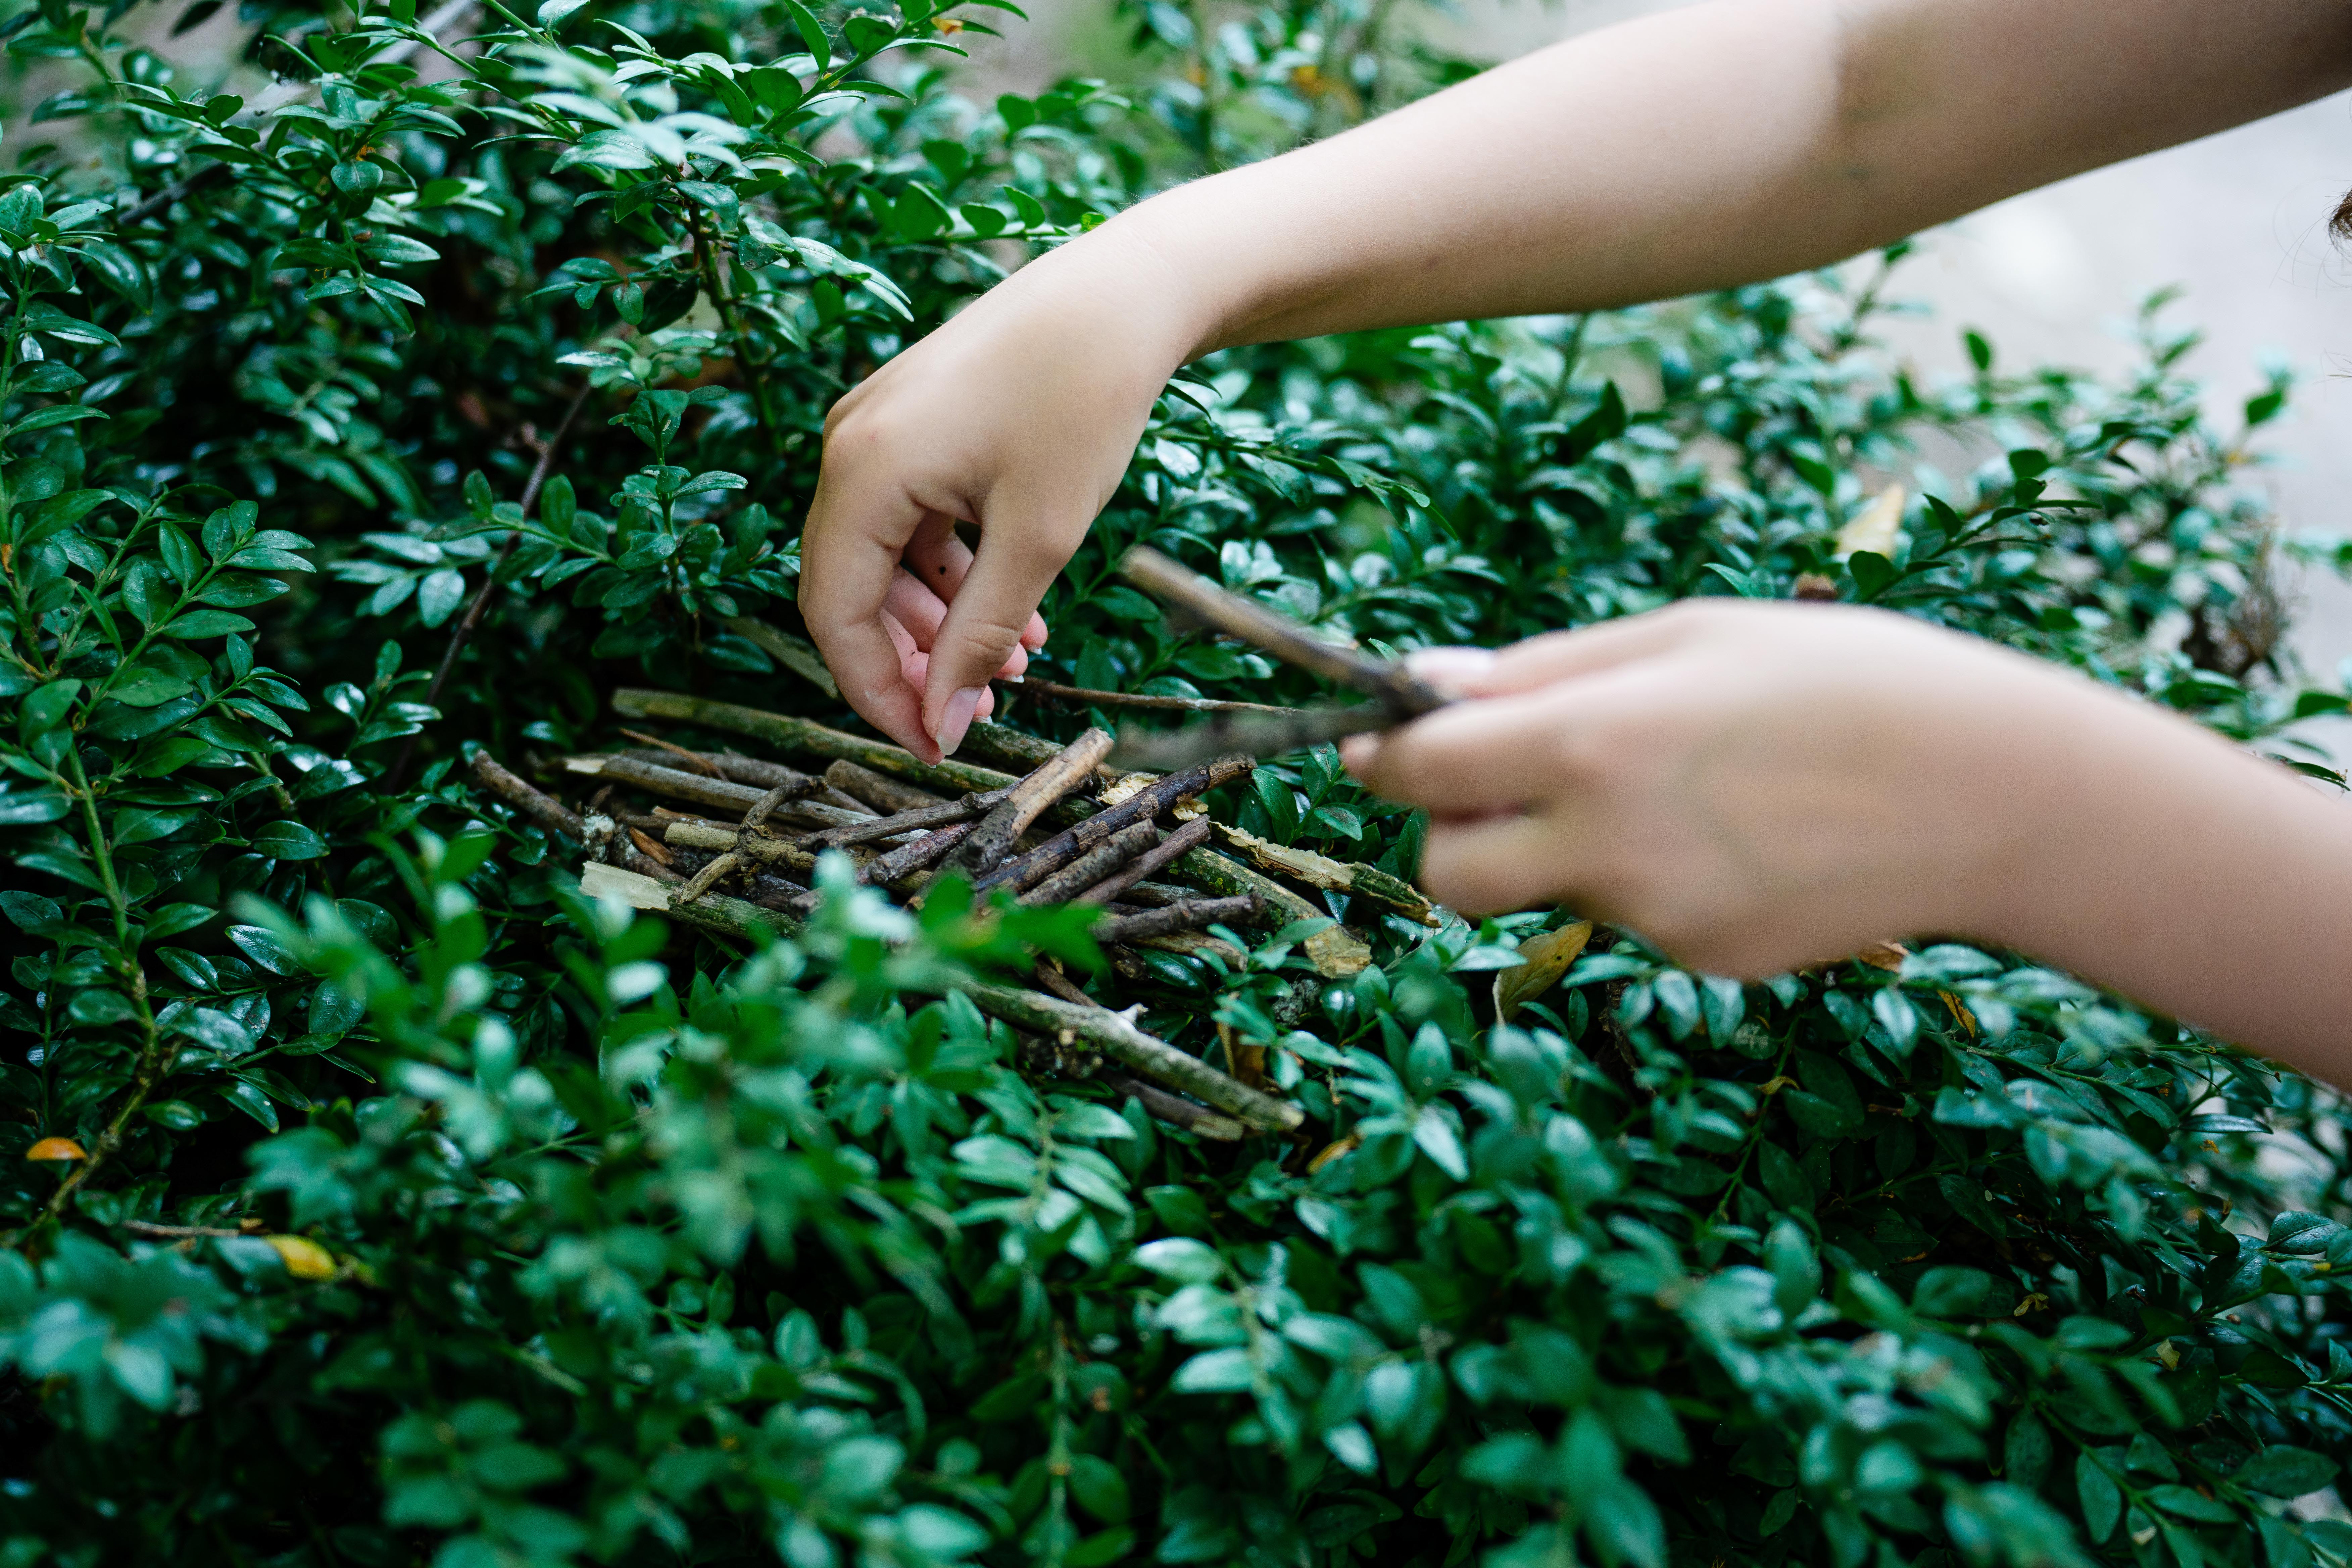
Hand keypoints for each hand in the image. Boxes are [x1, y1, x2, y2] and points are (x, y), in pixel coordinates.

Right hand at [800, 229, 1204, 761]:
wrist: (1122, 293)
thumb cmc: (1084, 402)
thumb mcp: (1038, 539)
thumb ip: (979, 637)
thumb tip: (939, 726)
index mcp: (862, 472)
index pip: (835, 616)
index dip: (877, 694)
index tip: (932, 747)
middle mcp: (850, 446)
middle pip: (849, 591)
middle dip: (911, 663)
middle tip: (979, 714)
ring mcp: (876, 430)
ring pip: (883, 561)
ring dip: (941, 623)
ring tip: (1016, 666)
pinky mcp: (911, 425)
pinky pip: (909, 522)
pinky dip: (953, 574)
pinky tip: (1018, 612)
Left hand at [1344, 601, 2182, 975]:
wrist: (1997, 794)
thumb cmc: (1850, 680)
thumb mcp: (1692, 635)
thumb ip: (1544, 669)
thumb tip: (1428, 684)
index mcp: (1592, 742)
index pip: (1424, 770)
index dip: (1384, 754)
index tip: (1377, 740)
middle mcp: (1608, 843)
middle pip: (1449, 870)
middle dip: (1453, 829)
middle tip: (1507, 779)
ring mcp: (1657, 915)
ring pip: (1549, 891)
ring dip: (1564, 846)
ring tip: (1675, 788)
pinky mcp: (1707, 957)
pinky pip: (1635, 918)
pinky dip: (1652, 877)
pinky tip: (1740, 833)